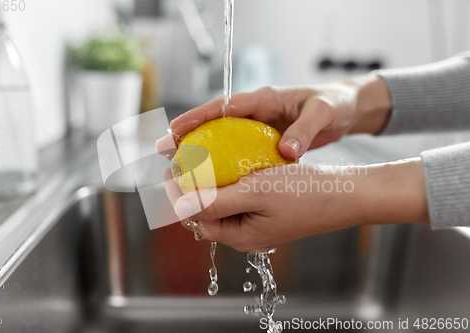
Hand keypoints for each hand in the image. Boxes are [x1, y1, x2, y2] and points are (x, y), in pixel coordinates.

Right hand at [161, 74, 391, 160]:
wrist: (347, 109)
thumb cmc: (334, 104)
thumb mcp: (323, 113)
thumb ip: (304, 131)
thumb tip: (285, 152)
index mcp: (263, 98)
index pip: (223, 105)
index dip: (197, 116)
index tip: (174, 130)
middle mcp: (255, 111)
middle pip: (214, 122)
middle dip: (187, 135)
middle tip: (163, 152)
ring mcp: (258, 126)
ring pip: (222, 138)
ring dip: (201, 151)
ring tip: (179, 168)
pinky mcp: (264, 139)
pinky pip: (238, 150)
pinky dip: (223, 162)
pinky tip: (214, 179)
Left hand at [171, 159, 427, 251]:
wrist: (344, 194)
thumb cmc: (303, 193)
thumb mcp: (255, 193)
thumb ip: (215, 202)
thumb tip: (179, 206)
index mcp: (240, 236)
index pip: (196, 217)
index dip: (177, 194)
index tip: (169, 168)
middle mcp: (246, 234)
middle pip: (206, 212)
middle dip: (190, 189)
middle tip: (182, 162)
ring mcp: (259, 223)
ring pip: (223, 205)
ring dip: (209, 185)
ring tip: (201, 161)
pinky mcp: (269, 211)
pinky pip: (241, 199)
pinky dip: (229, 183)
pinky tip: (229, 164)